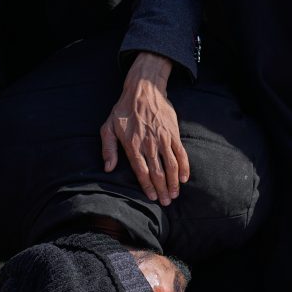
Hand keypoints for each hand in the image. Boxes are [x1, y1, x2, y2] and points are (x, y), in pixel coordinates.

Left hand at [101, 52, 189, 205]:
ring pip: (171, 165)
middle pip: (158, 172)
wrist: (143, 88)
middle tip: (165, 202)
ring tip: (174, 194)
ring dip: (173, 182)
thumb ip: (108, 148)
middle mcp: (149, 144)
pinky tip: (184, 178)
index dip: (148, 186)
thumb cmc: (123, 109)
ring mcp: (163, 138)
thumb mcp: (108, 126)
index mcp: (132, 144)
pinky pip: (181, 153)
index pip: (142, 171)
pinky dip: (184, 167)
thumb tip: (108, 168)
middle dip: (162, 189)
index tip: (152, 197)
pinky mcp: (173, 133)